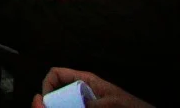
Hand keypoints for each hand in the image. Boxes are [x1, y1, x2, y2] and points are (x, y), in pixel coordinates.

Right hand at [34, 68, 153, 107]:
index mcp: (85, 80)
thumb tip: (69, 104)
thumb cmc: (131, 107)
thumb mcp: (110, 103)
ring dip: (59, 105)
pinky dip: (68, 107)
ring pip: (63, 102)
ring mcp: (84, 102)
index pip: (56, 74)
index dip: (48, 85)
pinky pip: (74, 106)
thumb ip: (90, 104)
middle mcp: (81, 91)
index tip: (48, 102)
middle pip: (56, 92)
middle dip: (50, 101)